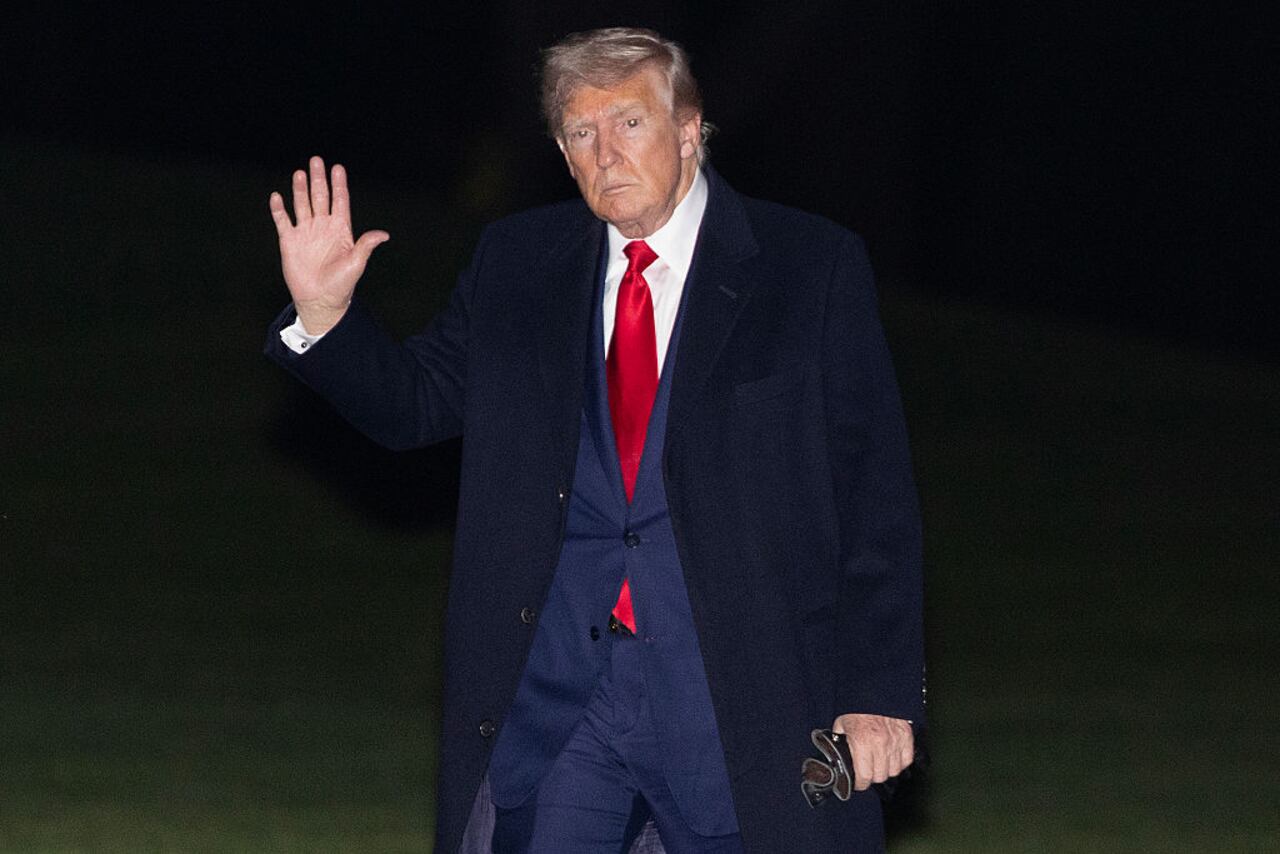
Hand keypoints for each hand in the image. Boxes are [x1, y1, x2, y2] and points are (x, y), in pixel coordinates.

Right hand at [269, 156, 388, 333]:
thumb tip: (384, 234)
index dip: (339, 185)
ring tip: (300, 173)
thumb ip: (366, 245)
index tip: (338, 167)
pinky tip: (277, 197)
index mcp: (341, 230)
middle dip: (318, 179)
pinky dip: (279, 210)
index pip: (340, 201)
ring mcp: (306, 233)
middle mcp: (323, 227)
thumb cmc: (342, 284)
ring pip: (302, 205)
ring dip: (300, 189)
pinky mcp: (290, 242)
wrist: (321, 300)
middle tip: (316, 160)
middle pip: (320, 197)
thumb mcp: (357, 263)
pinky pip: (283, 221)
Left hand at [832, 713, 913, 790]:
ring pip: (893, 771)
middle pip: (879, 776)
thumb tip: (838, 759)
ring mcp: (896, 741)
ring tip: (878, 763)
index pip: (864, 777)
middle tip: (866, 771)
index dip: (859, 783)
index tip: (858, 782)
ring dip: (885, 770)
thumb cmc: (857, 708)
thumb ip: (840, 743)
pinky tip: (891, 757)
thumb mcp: (841, 725)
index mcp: (862, 742)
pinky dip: (899, 762)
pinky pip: (906, 761)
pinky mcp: (907, 737)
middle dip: (871, 776)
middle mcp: (880, 744)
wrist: (875, 690)